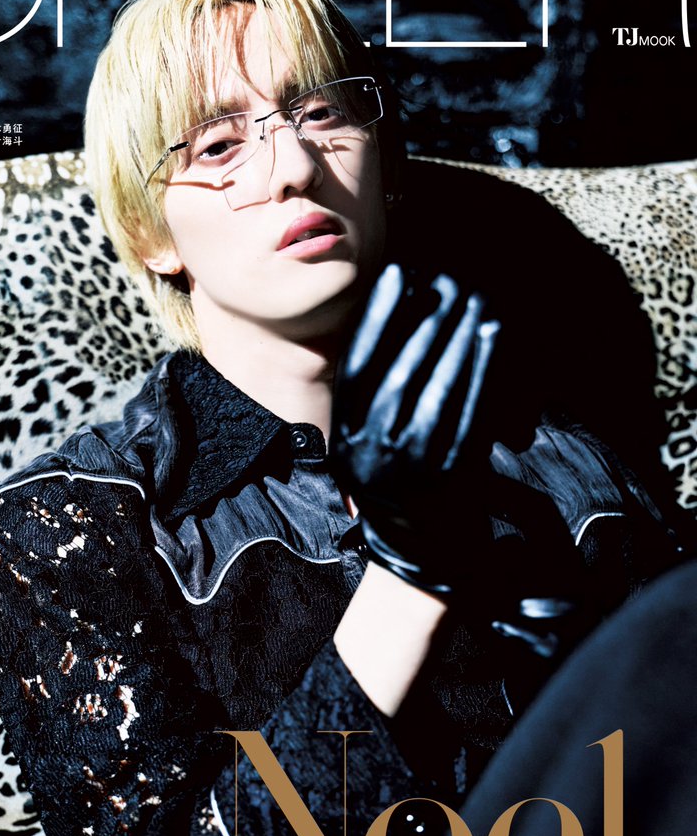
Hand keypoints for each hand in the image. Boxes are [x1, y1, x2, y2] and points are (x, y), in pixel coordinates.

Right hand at [331, 262, 506, 597]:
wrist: (421, 561)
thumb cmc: (400, 489)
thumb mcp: (369, 446)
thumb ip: (375, 397)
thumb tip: (405, 317)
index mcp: (344, 442)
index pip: (357, 368)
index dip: (376, 317)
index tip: (397, 273)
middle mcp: (369, 455)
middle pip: (396, 372)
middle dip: (423, 319)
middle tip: (446, 278)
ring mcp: (409, 469)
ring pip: (432, 389)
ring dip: (455, 337)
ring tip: (474, 297)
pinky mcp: (450, 479)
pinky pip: (468, 413)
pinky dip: (481, 369)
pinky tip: (491, 336)